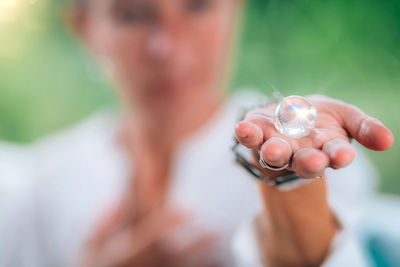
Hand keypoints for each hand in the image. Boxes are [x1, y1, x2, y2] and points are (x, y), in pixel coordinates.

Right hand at [77, 202, 218, 266]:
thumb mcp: (88, 249)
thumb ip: (103, 225)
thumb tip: (118, 198)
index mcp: (117, 259)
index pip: (144, 241)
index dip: (164, 225)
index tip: (186, 210)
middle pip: (168, 260)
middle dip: (193, 247)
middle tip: (215, 232)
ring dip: (201, 260)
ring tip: (221, 245)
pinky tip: (217, 260)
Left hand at [234, 95, 393, 265]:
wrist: (288, 117)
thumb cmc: (319, 120)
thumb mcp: (345, 117)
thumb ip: (364, 127)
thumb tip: (387, 141)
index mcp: (326, 150)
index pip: (336, 155)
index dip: (339, 155)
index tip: (342, 156)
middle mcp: (300, 153)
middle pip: (304, 161)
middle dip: (308, 162)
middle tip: (312, 162)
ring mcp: (276, 145)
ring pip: (276, 153)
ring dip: (275, 152)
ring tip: (274, 150)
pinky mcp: (256, 134)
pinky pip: (250, 137)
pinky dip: (246, 134)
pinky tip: (242, 128)